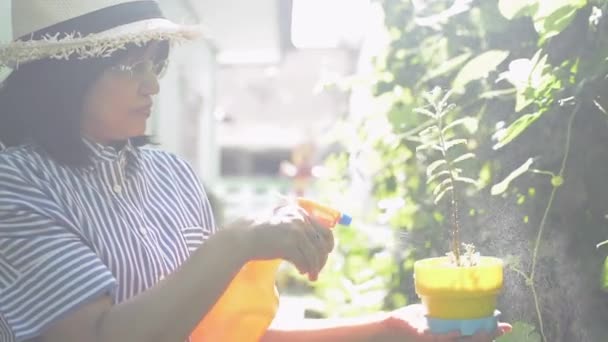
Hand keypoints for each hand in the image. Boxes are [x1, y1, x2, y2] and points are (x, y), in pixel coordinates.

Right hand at [230, 203, 333, 280]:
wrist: (242, 237)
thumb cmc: (260, 232)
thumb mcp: (281, 222)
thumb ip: (297, 226)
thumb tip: (318, 244)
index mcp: (299, 212)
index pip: (324, 230)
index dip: (328, 244)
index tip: (326, 254)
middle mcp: (299, 219)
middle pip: (321, 243)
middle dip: (322, 259)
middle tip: (317, 270)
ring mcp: (295, 231)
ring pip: (314, 254)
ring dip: (315, 268)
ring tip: (312, 276)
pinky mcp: (288, 244)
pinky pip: (303, 260)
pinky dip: (304, 268)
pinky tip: (301, 272)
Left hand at [380, 304, 511, 341]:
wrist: (387, 327)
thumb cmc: (406, 321)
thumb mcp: (429, 316)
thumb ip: (442, 312)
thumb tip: (457, 297)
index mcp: (448, 337)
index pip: (473, 338)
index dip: (491, 334)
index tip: (506, 326)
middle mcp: (446, 341)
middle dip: (489, 336)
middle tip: (503, 327)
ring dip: (476, 338)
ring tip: (487, 330)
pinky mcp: (423, 339)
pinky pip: (440, 339)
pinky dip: (450, 336)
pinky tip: (458, 331)